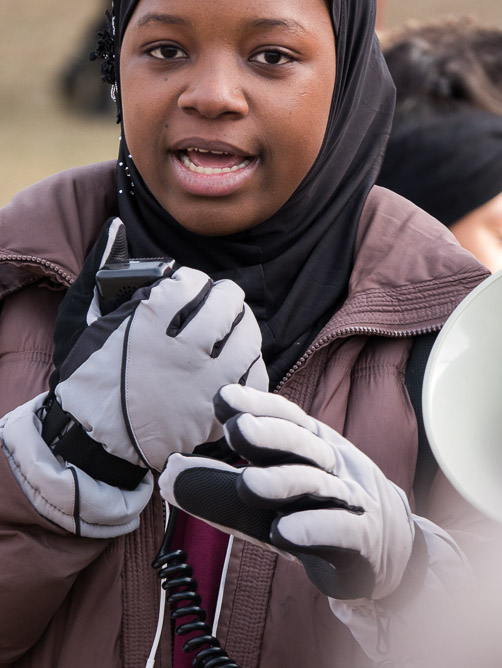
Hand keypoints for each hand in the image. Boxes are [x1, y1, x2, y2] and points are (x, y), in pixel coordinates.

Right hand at [45, 219, 268, 474]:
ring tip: (232, 328)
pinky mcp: (214, 412)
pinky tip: (238, 361)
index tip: (187, 287)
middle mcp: (181, 350)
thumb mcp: (81, 319)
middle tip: (218, 301)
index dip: (192, 281)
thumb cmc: (86, 377)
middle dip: (224, 296)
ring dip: (243, 326)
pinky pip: (253, 378)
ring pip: (248, 338)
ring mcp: (202, 383)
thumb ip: (101, 270)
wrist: (93, 440)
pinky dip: (251, 365)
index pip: (192, 282)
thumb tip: (115, 227)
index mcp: (148, 323)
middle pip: (228, 304)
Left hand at [159, 384, 415, 600]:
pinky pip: (339, 531)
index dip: (257, 406)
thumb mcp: (270, 498)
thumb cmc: (315, 513)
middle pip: (299, 444)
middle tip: (236, 429)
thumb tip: (169, 475)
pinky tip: (285, 532)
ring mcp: (349, 501)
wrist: (387, 548)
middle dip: (269, 435)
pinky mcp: (361, 541)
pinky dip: (314, 528)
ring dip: (283, 482)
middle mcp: (330, 465)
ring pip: (316, 485)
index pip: (284, 418)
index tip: (222, 399)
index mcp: (308, 446)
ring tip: (249, 484)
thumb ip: (223, 488)